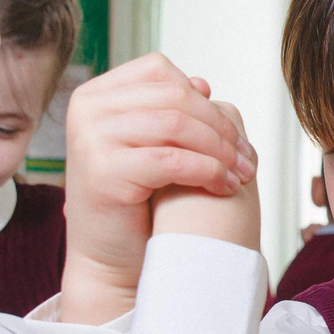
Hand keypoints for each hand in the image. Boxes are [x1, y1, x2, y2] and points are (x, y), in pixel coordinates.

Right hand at [59, 56, 255, 324]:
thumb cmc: (135, 206)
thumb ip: (169, 112)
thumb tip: (202, 83)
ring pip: (177, 124)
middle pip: (173, 95)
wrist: (109, 263)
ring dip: (220, 149)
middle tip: (246, 156)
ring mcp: (91, 137)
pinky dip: (208, 170)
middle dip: (219, 125)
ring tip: (241, 172)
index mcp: (94, 96)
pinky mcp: (104, 170)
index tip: (228, 129)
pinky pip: (172, 159)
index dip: (200, 97)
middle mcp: (86, 109)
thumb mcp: (150, 147)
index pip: (158, 70)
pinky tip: (225, 186)